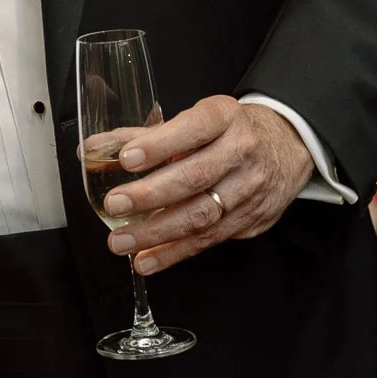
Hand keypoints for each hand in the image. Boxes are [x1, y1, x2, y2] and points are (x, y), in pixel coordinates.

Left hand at [98, 96, 314, 276]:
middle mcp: (241, 152)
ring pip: (202, 214)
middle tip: (116, 204)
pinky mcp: (250, 219)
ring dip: (157, 232)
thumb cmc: (227, 132)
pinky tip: (147, 260)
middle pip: (196, 177)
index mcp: (225, 117)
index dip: (159, 145)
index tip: (127, 158)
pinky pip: (209, 240)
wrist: (284, 147)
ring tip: (121, 242)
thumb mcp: (195, 121)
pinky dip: (174, 252)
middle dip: (151, 194)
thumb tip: (91, 149)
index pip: (193, 128)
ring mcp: (250, 188)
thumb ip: (143, 136)